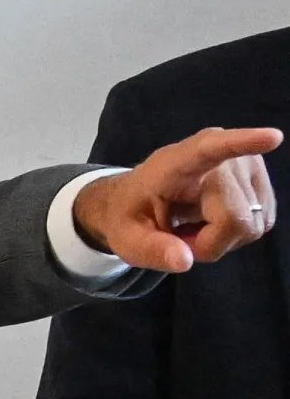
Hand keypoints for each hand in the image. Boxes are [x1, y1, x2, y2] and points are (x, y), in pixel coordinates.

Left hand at [73, 127, 281, 271]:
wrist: (140, 200)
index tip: (272, 137)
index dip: (244, 143)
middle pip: (236, 219)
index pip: (214, 148)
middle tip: (177, 237)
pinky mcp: (260, 182)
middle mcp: (222, 158)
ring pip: (251, 226)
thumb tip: (184, 261)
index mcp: (180, 160)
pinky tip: (211, 223)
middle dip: (208, 243)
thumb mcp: (126, 238)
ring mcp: (247, 167)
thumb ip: (150, 249)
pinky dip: (235, 234)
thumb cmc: (131, 214)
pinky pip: (260, 223)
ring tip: (191, 226)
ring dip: (220, 239)